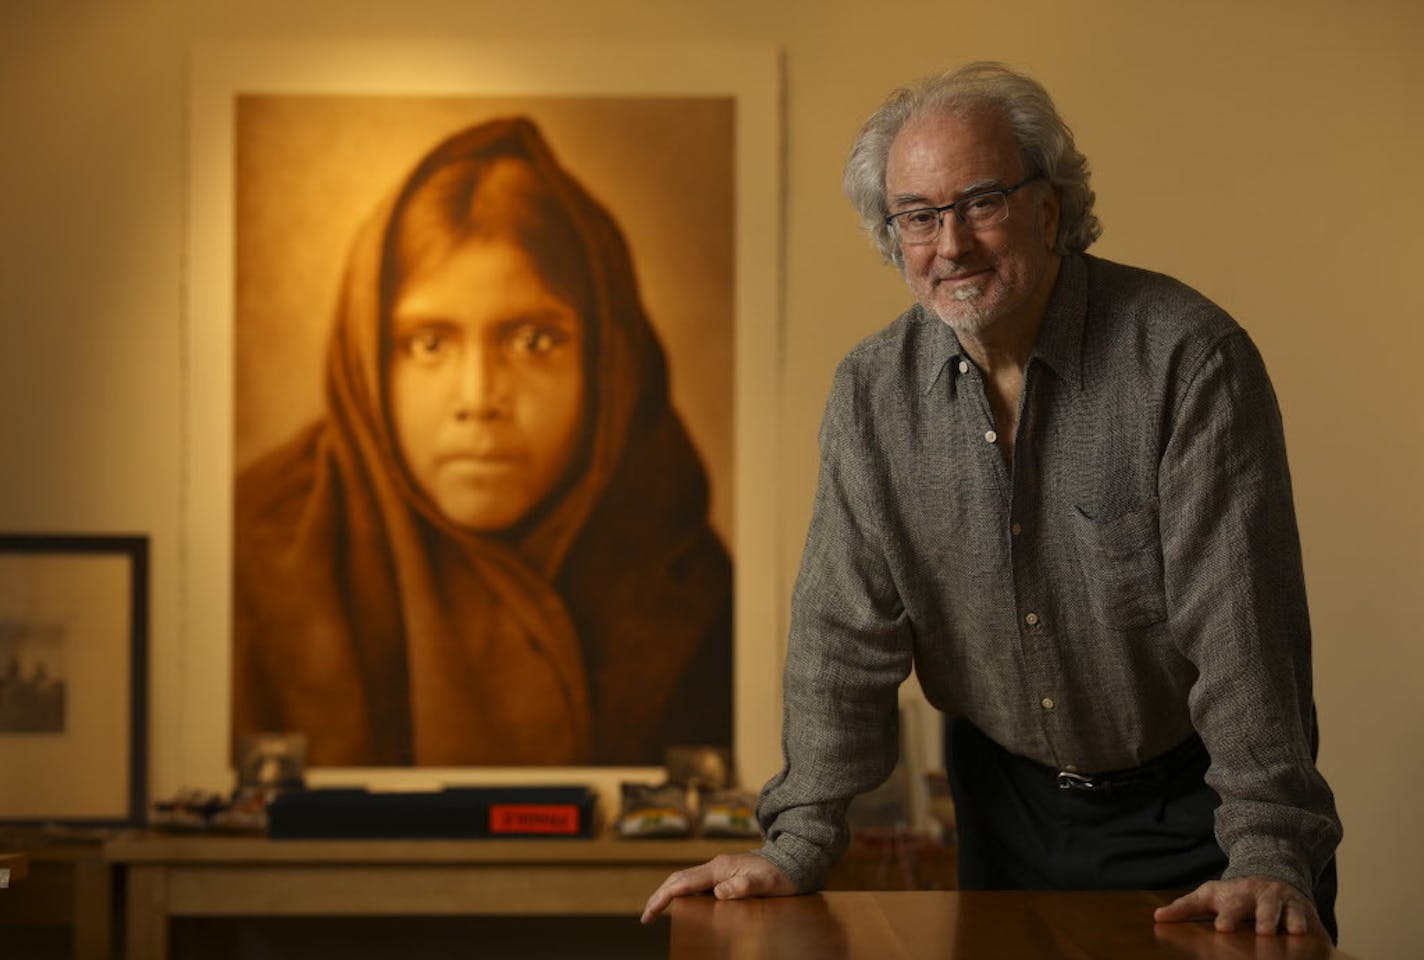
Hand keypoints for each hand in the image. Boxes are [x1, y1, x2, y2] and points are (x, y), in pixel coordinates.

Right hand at [639, 852, 795, 923]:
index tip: (649, 915)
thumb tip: (719, 892)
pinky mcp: (725, 874)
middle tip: (647, 917)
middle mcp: (716, 866)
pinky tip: (685, 906)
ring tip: (658, 912)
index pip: (683, 883)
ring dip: (670, 894)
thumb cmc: (780, 875)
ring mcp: (720, 869)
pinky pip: (697, 884)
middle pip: (679, 879)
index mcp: (719, 868)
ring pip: (686, 880)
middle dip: (660, 897)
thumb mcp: (766, 883)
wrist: (794, 862)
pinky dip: (684, 894)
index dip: (663, 898)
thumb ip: (744, 886)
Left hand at [1153, 876, 1326, 937]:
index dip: (1228, 916)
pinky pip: (1317, 928)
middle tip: (1263, 933)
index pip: (1232, 906)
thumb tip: (1157, 917)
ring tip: (1293, 935)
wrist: (1273, 878)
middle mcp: (1266, 897)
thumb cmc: (1235, 894)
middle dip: (1265, 920)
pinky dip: (1319, 936)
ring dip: (1294, 924)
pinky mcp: (1310, 918)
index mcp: (1240, 894)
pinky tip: (1321, 947)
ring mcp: (1290, 906)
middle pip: (1266, 909)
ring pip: (1293, 914)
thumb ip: (1185, 907)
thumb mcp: (1209, 895)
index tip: (1223, 928)